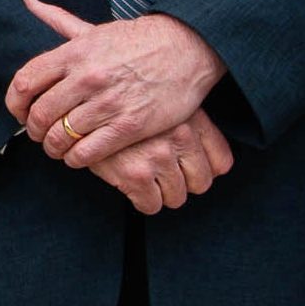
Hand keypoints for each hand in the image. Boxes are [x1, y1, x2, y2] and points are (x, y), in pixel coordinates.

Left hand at [8, 0, 225, 170]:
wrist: (187, 48)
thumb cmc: (138, 40)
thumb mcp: (94, 29)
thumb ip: (59, 20)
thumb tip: (28, 0)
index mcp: (75, 53)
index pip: (24, 83)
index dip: (15, 104)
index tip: (21, 113)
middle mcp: (87, 77)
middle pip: (40, 115)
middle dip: (35, 131)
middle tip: (42, 135)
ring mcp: (108, 103)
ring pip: (61, 137)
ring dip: (55, 148)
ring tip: (60, 147)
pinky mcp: (130, 125)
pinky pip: (88, 152)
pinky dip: (76, 159)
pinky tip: (79, 156)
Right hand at [88, 113, 233, 214]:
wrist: (82, 100)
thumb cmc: (125, 102)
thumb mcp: (163, 103)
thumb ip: (188, 125)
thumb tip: (216, 168)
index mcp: (192, 119)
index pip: (222, 162)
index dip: (206, 171)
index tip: (190, 170)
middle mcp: (181, 136)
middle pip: (201, 183)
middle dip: (182, 184)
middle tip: (163, 176)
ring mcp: (159, 156)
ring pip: (176, 197)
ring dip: (161, 193)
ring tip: (145, 178)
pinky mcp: (136, 174)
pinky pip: (151, 205)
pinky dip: (141, 200)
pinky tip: (130, 185)